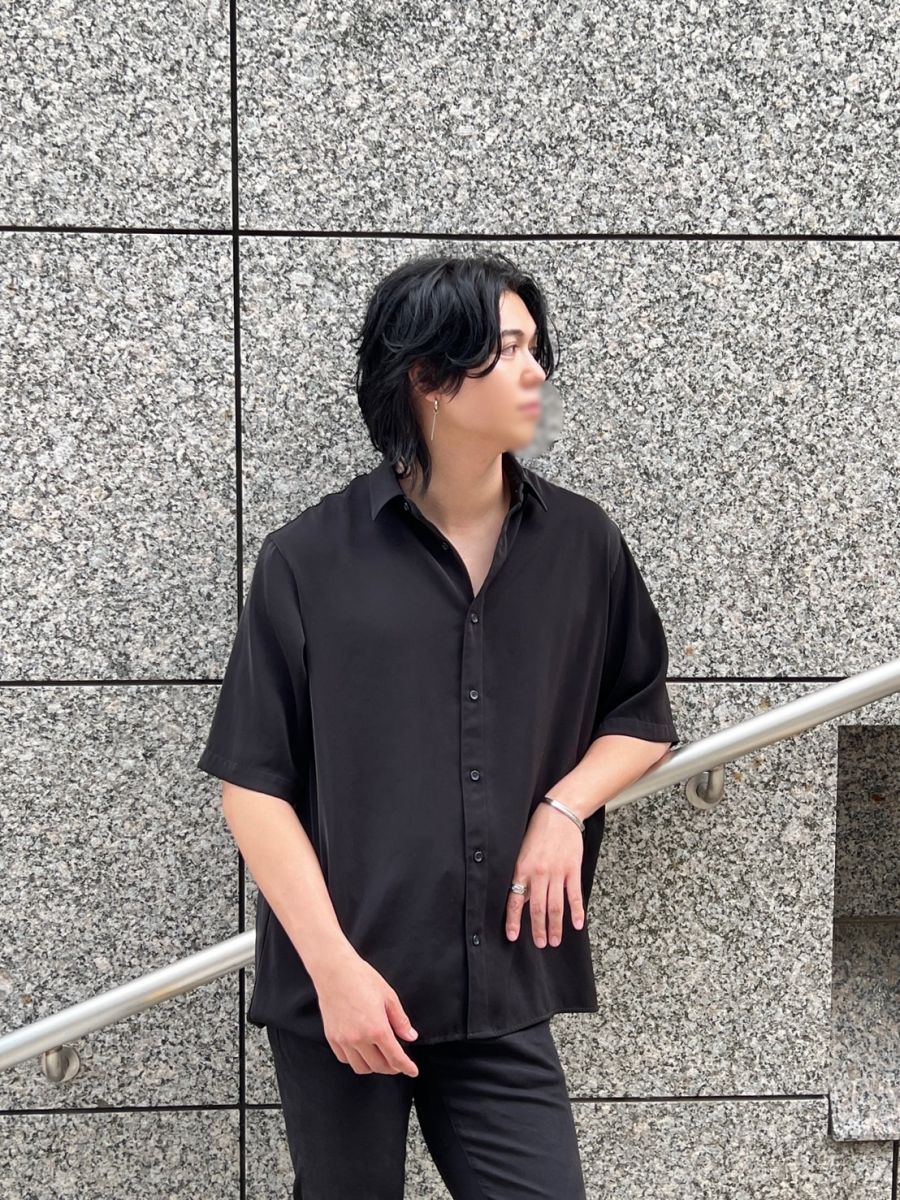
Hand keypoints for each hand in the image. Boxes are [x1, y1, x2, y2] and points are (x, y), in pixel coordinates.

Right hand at [313, 947, 419, 1075]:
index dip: (406, 1067)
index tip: (412, 1071)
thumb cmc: (362, 978)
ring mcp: (344, 1040)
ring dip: (373, 1067)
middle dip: (392, 1068)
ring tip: (380, 1058)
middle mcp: (359, 1039)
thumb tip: (410, 1036)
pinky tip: (362, 1052)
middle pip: (379, 1066)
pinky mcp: (332, 1037)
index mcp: (377, 1029)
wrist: (334, 970)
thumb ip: (401, 1020)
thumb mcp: (389, 996)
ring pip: (361, 1067)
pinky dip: (356, 1060)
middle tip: (398, 1063)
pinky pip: (345, 1059)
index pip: (395, 1058)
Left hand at [505, 801, 585, 947]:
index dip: (513, 920)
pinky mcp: (572, 869)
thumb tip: (521, 898)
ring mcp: (557, 872)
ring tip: (555, 941)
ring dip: (555, 926)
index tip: (512, 936)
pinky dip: (576, 911)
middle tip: (541, 944)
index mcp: (523, 868)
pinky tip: (577, 924)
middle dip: (538, 929)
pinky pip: (574, 894)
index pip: (514, 900)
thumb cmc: (538, 830)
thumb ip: (523, 875)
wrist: (560, 813)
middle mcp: (539, 873)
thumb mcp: (523, 851)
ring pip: (555, 905)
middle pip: (537, 908)